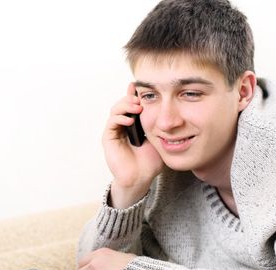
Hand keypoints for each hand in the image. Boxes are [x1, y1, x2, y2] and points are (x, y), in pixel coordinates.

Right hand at [103, 83, 163, 208]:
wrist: (141, 178)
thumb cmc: (150, 161)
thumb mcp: (159, 138)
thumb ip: (160, 125)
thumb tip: (168, 110)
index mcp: (134, 124)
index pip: (132, 104)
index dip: (135, 94)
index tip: (140, 86)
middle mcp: (123, 125)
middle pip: (123, 103)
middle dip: (131, 98)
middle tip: (141, 100)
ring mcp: (115, 131)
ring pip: (116, 110)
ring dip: (125, 105)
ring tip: (137, 108)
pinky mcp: (108, 138)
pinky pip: (112, 122)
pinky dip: (120, 118)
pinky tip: (130, 120)